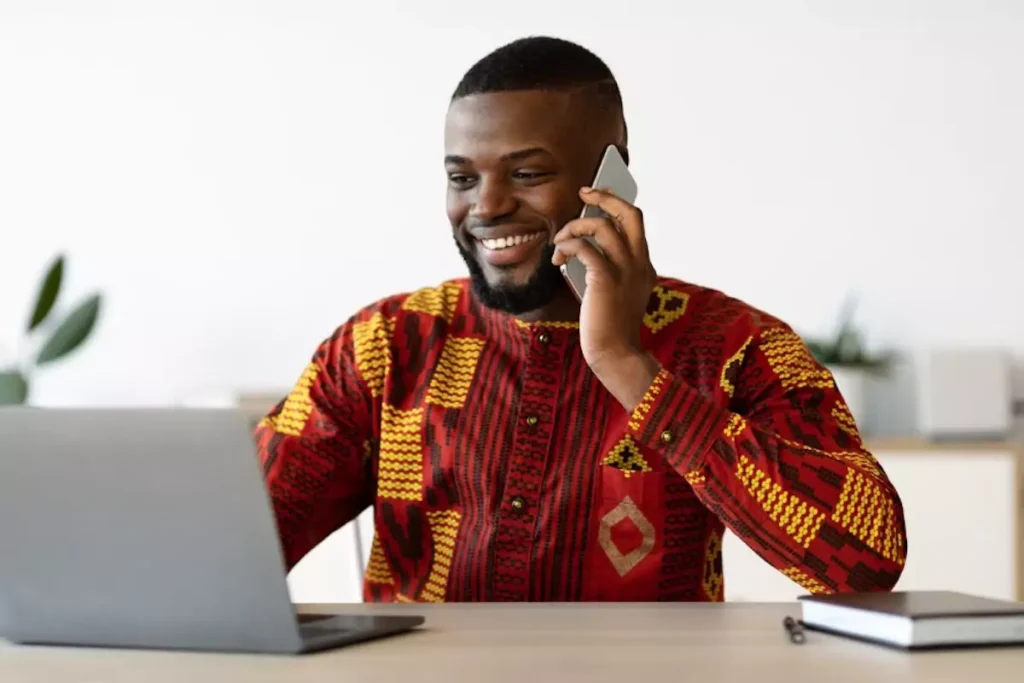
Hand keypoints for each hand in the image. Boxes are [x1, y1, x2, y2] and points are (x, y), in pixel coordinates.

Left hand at [552, 187, 659, 410]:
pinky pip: (585, 248)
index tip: (597, 196)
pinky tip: (558, 257)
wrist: (615, 354)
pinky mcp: (606, 280)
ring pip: (602, 227)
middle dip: (605, 197)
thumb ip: (606, 269)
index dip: (615, 204)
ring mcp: (625, 271)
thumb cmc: (609, 327)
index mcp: (644, 266)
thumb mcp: (614, 292)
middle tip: (584, 193)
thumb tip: (579, 247)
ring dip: (575, 227)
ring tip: (560, 240)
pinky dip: (568, 246)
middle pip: (629, 214)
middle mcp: (640, 264)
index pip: (634, 222)